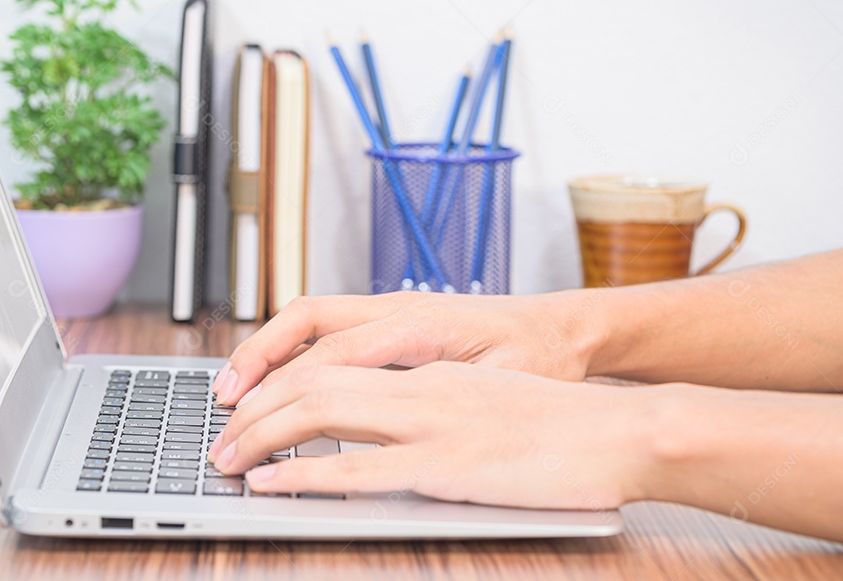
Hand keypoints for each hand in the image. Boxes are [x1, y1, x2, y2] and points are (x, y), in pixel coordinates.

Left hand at [207, 362, 652, 507]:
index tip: (245, 404)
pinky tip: (271, 483)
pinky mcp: (446, 466)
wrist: (624, 430)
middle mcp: (419, 385)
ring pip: (321, 414)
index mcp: (427, 368)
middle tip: (219, 437)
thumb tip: (385, 426)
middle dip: (253, 409)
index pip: (330, 360)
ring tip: (226, 458)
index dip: (277, 379)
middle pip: (310, 381)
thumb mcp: (487, 400)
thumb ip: (434, 405)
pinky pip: (357, 467)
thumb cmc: (562, 424)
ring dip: (262, 436)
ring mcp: (431, 422)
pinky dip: (303, 473)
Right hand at [212, 290, 604, 405]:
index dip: (289, 384)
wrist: (563, 327)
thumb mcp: (507, 378)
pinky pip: (326, 326)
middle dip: (258, 358)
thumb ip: (454, 388)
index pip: (336, 351)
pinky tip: (273, 376)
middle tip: (224, 400)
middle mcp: (396, 307)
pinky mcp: (390, 319)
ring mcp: (390, 308)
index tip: (254, 415)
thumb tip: (404, 403)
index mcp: (422, 322)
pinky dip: (290, 348)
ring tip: (231, 387)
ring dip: (266, 349)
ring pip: (309, 317)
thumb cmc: (540, 356)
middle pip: (307, 319)